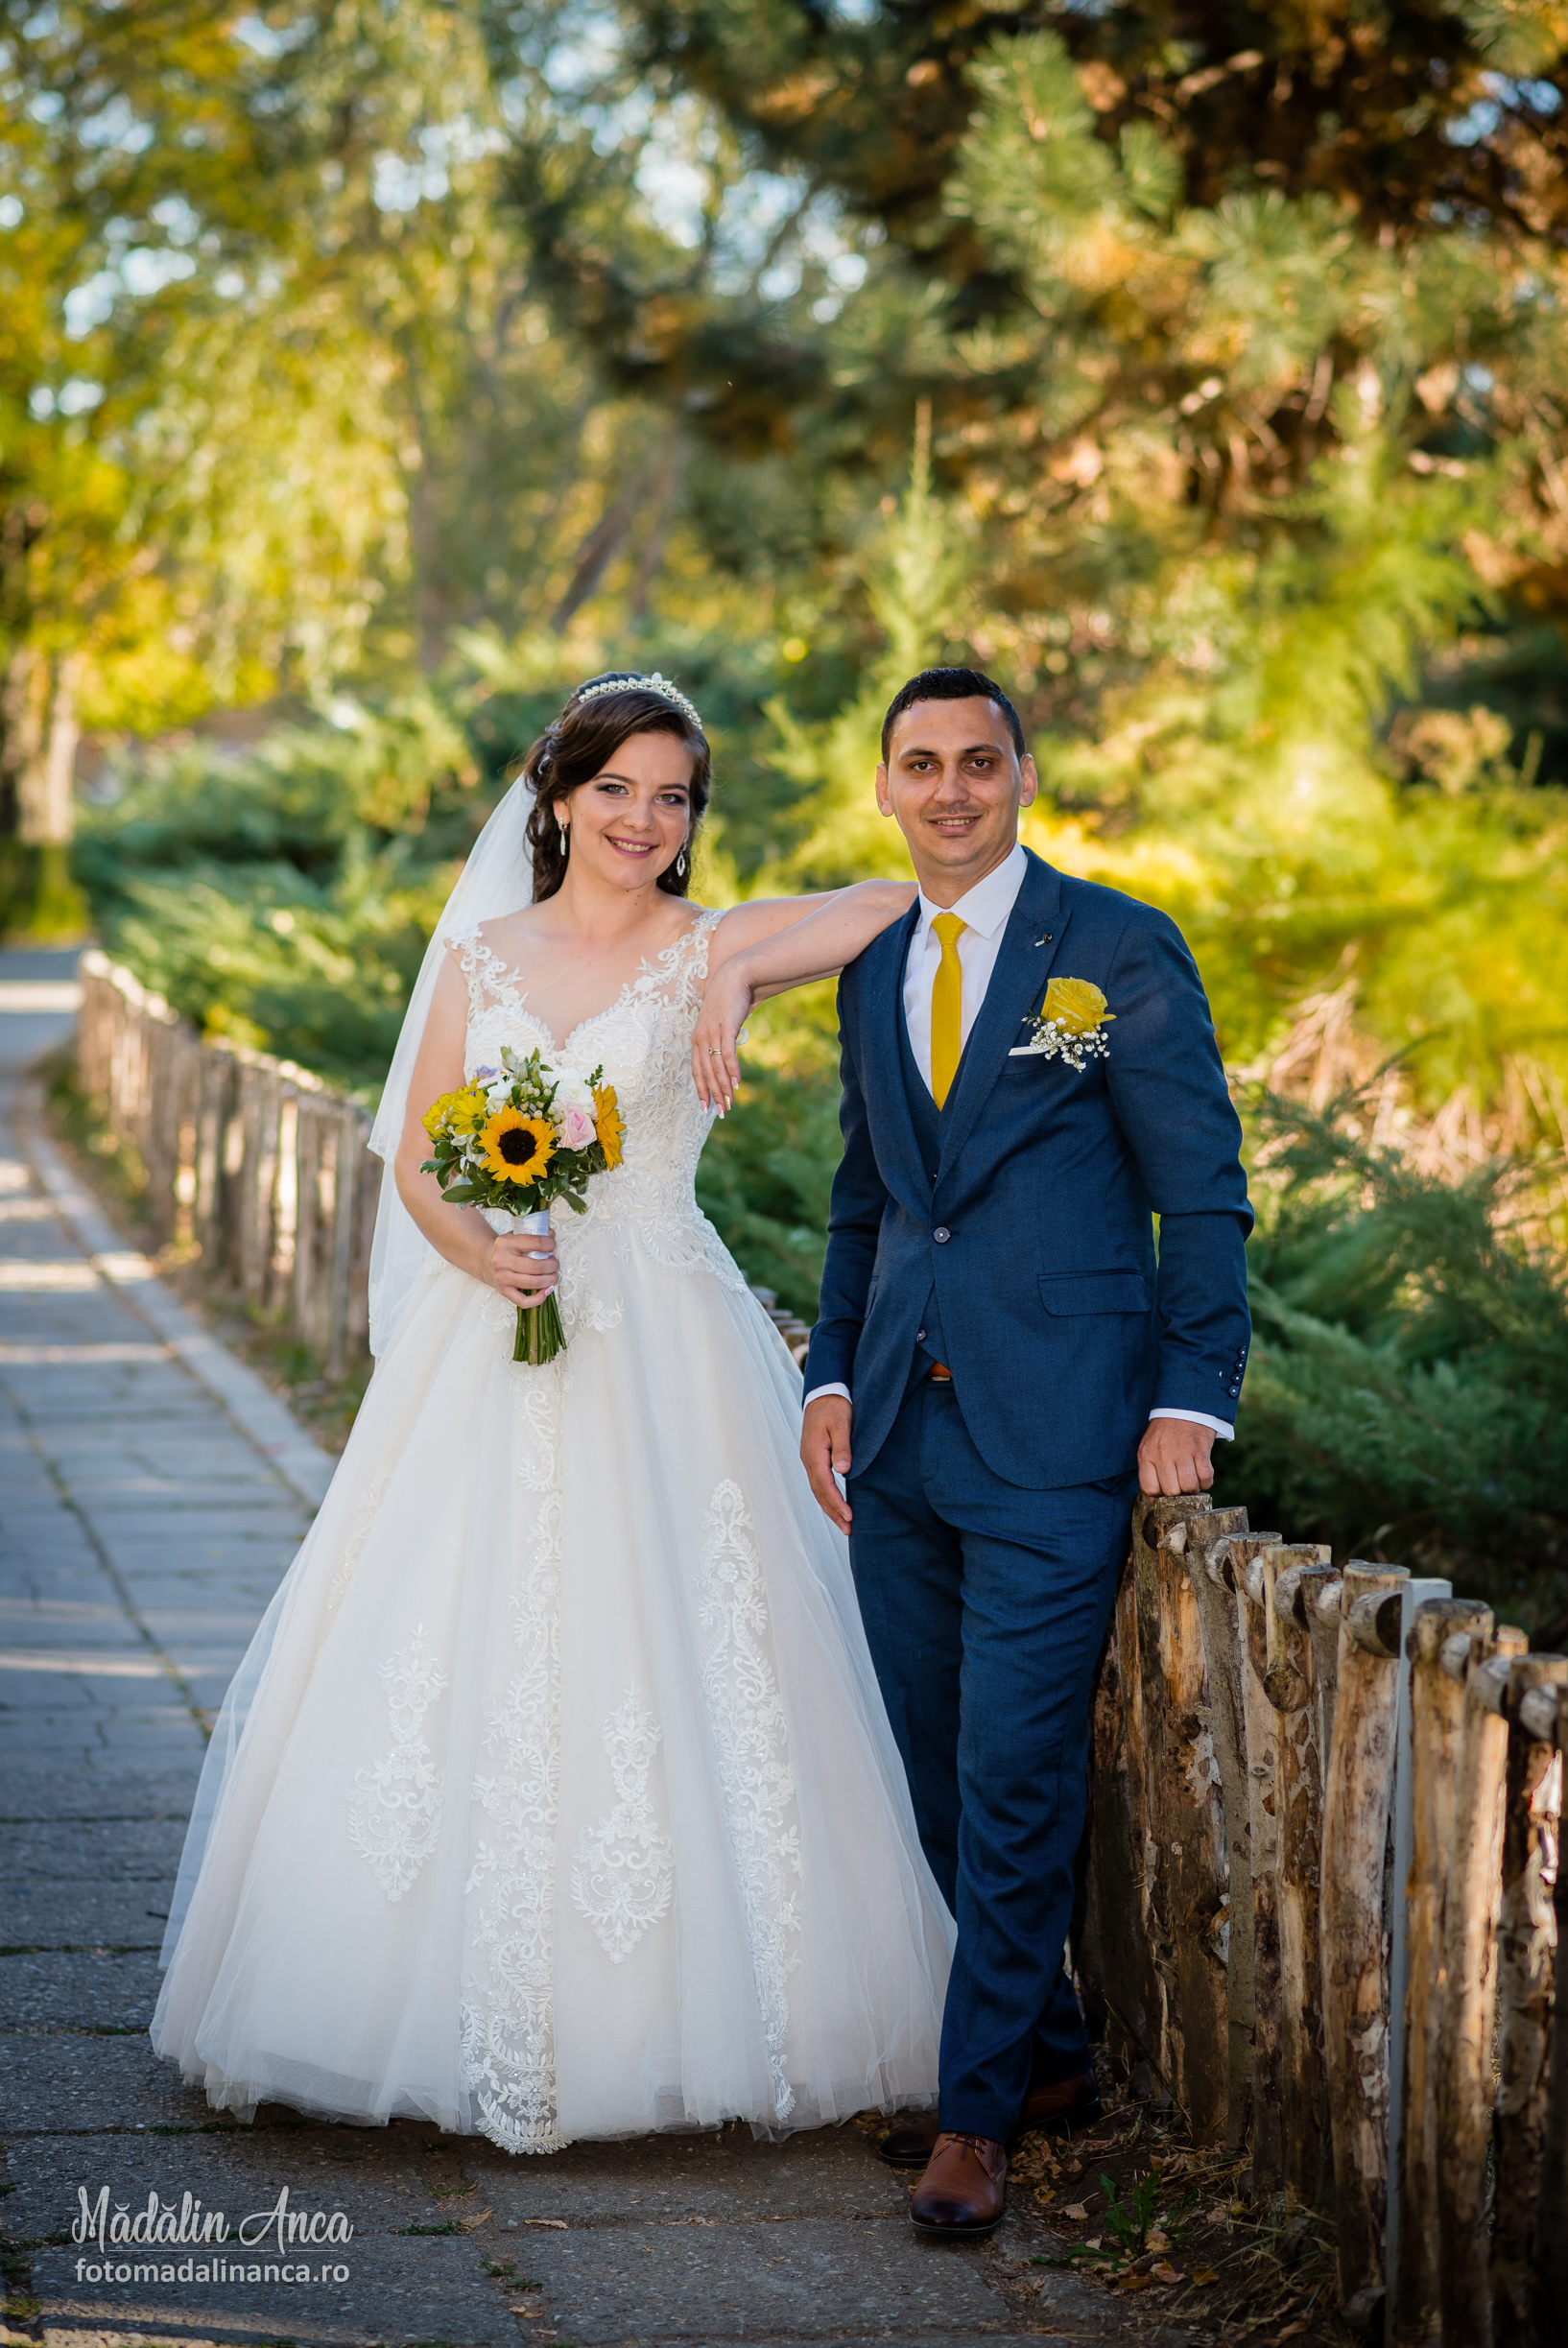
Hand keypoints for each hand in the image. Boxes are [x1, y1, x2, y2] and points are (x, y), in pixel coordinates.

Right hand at [485, 1227, 558, 1307]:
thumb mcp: (516, 1236)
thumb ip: (535, 1234)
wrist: (485, 1261)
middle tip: (555, 1264)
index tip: (552, 1246)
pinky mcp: (504, 1291)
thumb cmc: (507, 1249)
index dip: (549, 1244)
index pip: (534, 1242)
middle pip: (535, 1266)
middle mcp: (502, 1260)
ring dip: (549, 1280)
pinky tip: (546, 1291)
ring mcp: (502, 1278)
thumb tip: (551, 1236)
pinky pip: (524, 1301)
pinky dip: (538, 1299)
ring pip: (532, 1283)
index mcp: (506, 1243)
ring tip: (553, 1276)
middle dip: (552, 1265)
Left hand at [691, 960, 754, 1111]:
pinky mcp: (725, 1027)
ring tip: (730, 1103)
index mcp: (696, 1039)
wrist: (735, 978)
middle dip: (713, 1094)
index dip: (701, 1090)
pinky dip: (732, 1070)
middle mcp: (700, 1038)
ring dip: (724, 1087)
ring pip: (716, 1067)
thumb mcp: (721, 1025)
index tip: (705, 1107)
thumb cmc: (729, 1003)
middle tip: (721, 1112)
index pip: (697, 1071)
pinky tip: (737, 1083)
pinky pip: (727, 1054)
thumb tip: (726, 1058)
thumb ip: (720, 1041)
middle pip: (705, 1073)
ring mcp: (711, 1033)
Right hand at [801, 1394, 852, 1531]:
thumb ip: (843, 1447)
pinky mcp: (814, 1457)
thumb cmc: (834, 1406)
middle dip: (833, 1513)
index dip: (837, 1503)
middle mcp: (808, 1459)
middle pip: (819, 1493)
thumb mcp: (841, 1424)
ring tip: (843, 1524)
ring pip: (818, 1490)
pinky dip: (827, 1496)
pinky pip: (819, 1482)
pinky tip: (836, 1503)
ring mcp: (809, 1459)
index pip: (825, 1485)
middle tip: (848, 1530)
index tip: (850, 1517)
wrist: (824, 1392)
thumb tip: (843, 1471)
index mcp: (814, 1453)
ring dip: (830, 1508)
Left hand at [1137, 1418, 1214, 1497]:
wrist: (1183, 1409)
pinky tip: (1200, 1475)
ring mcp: (1183, 1452)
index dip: (1158, 1495)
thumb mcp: (1148, 1449)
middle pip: (1171, 1491)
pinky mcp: (1201, 1451)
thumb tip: (1152, 1501)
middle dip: (1177, 1493)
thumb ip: (1148, 1473)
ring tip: (1190, 1481)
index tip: (1163, 1491)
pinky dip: (1205, 1482)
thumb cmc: (1163, 1433)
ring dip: (1192, 1489)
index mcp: (1147, 1454)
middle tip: (1179, 1485)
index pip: (1150, 1488)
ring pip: (1190, 1487)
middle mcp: (1164, 1454)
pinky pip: (1206, 1478)